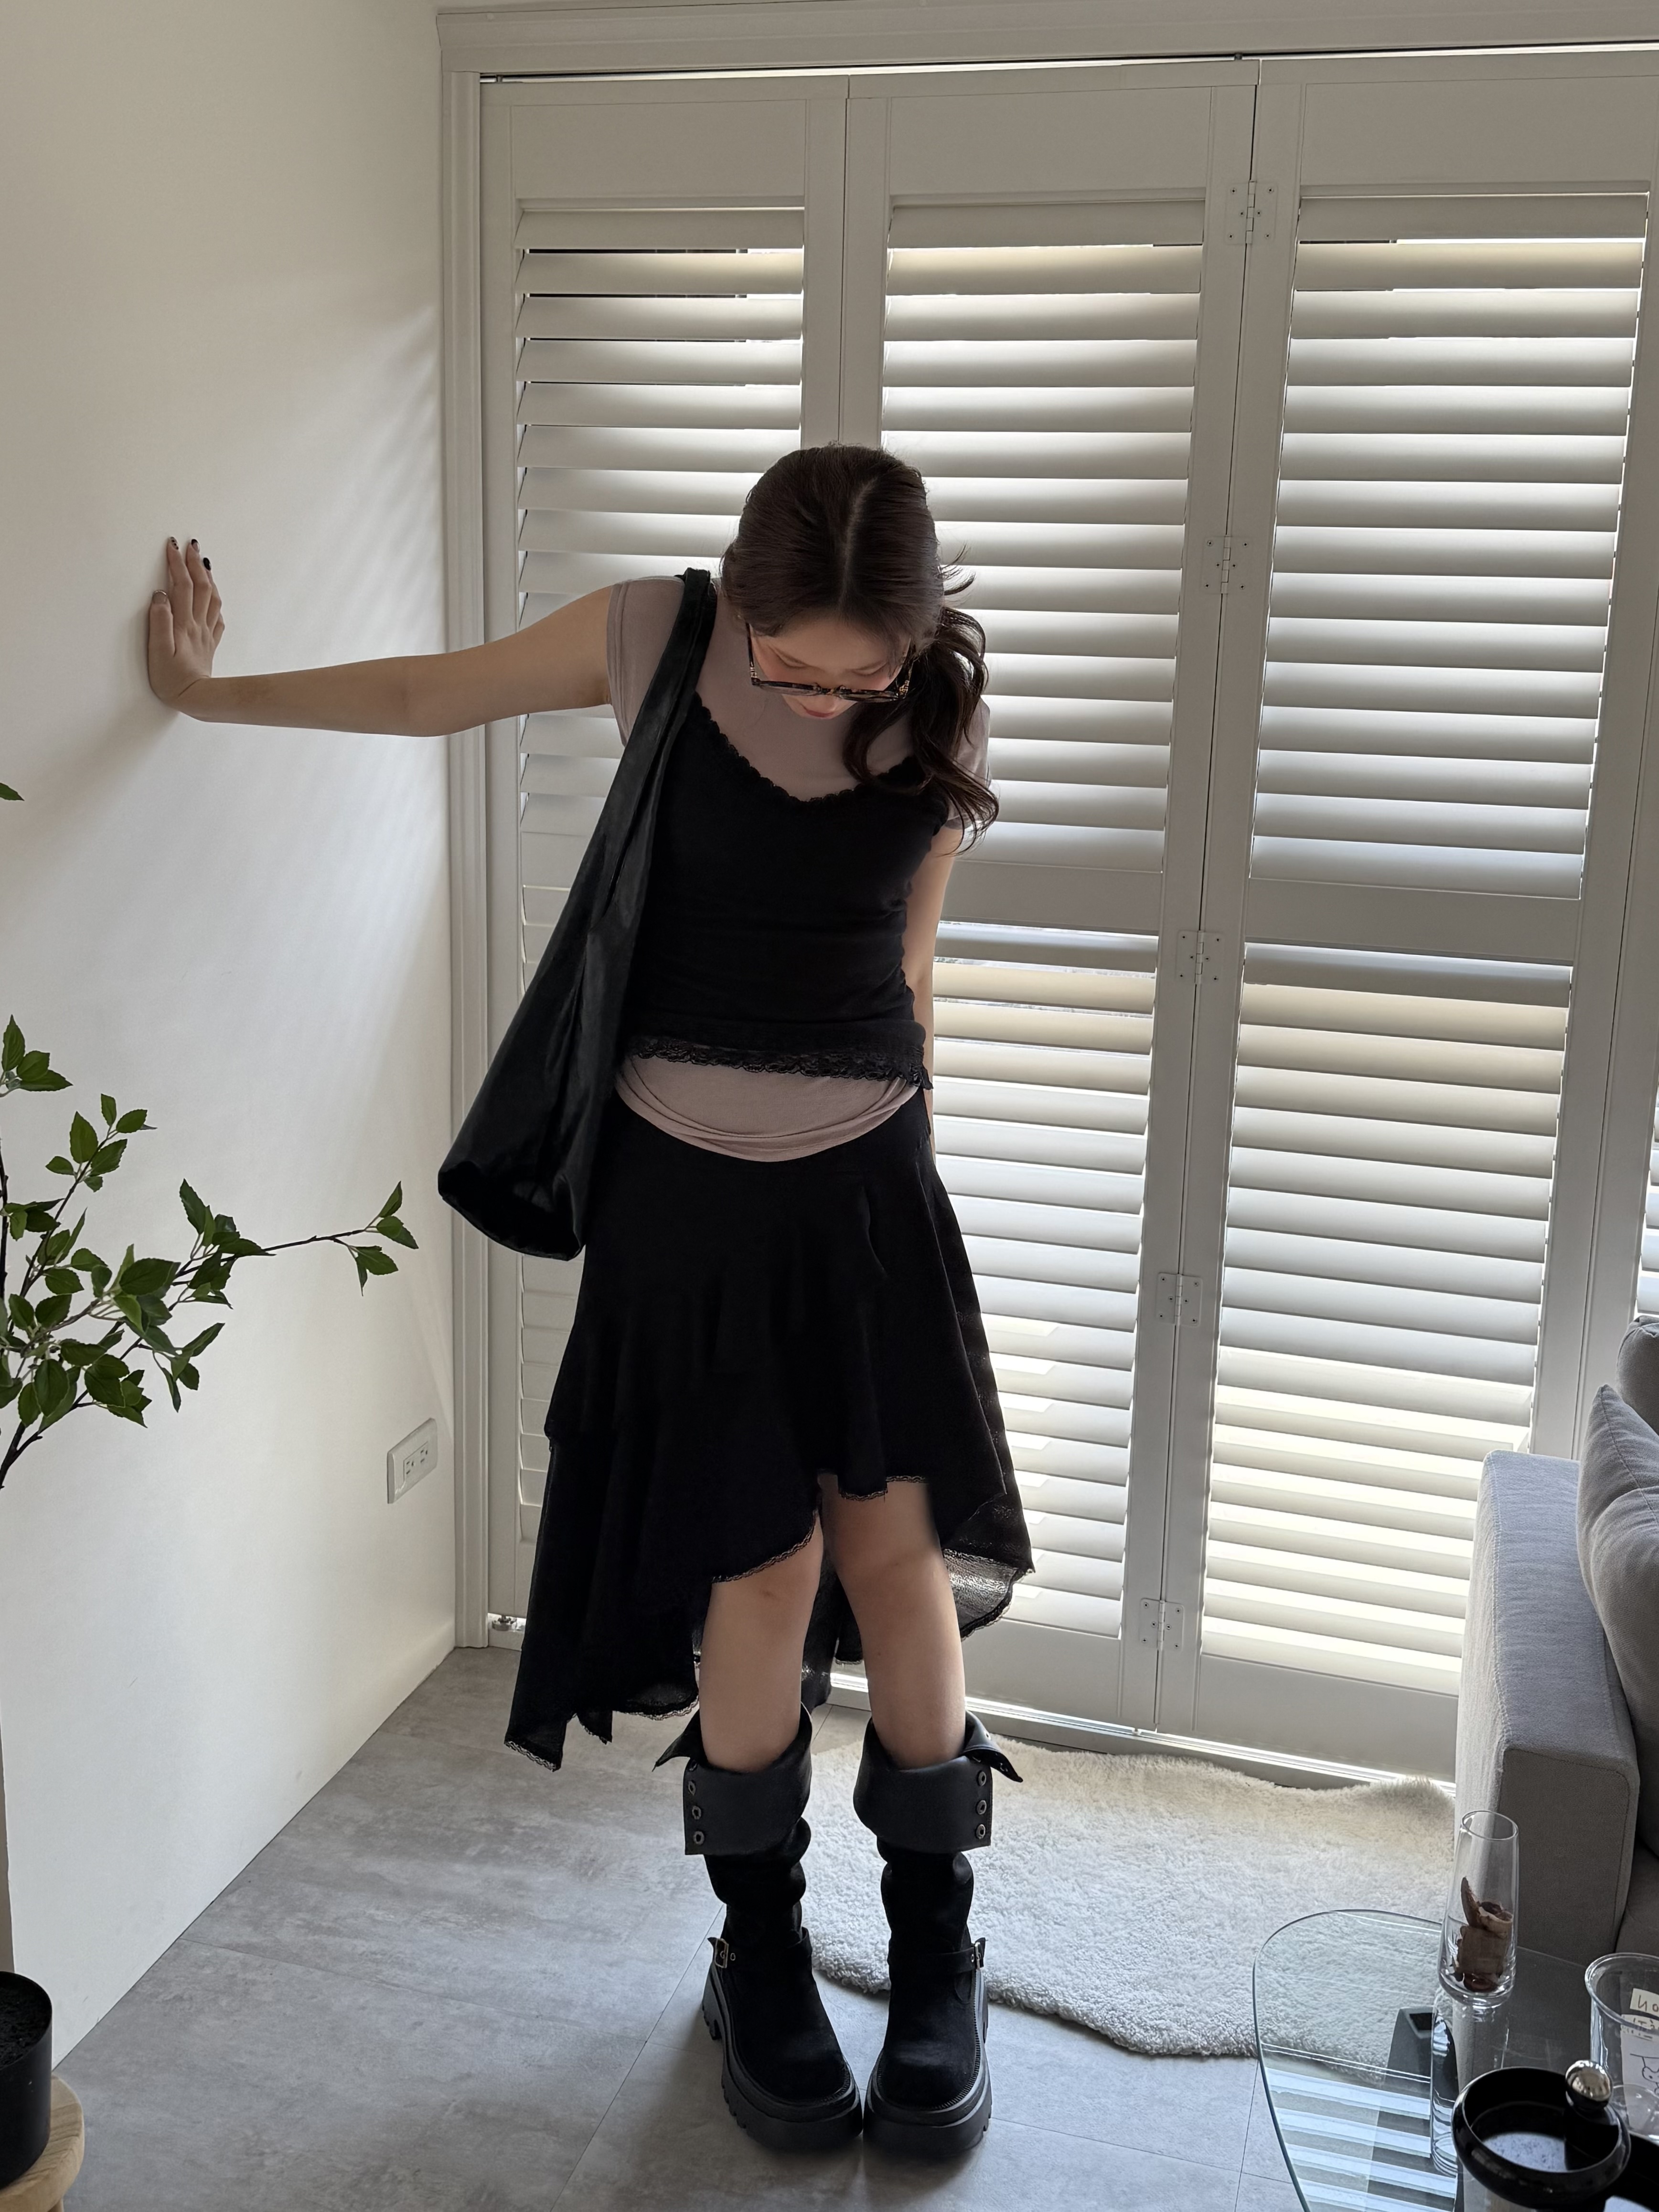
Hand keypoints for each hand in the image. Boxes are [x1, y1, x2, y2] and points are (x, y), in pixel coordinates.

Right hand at [148, 538, 223, 705]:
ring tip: (203, 564)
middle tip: (191, 544)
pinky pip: (217, 619)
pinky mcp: (210, 645)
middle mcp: (198, 625)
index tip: (172, 545)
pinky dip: (215, 604)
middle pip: (201, 587)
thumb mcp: (158, 650)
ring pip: (212, 599)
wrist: (198, 700)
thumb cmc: (173, 679)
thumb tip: (159, 595)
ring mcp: (206, 634)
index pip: (181, 585)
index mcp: (183, 623)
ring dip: (208, 578)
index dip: (176, 563)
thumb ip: (159, 621)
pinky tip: (213, 600)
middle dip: (195, 563)